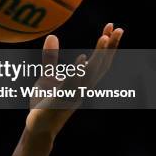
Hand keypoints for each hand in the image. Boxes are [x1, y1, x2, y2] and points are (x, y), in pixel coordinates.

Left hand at [26, 23, 123, 138]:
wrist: (38, 127)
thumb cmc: (44, 103)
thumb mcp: (47, 77)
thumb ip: (50, 58)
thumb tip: (53, 37)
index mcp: (82, 82)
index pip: (99, 61)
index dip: (107, 46)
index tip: (111, 27)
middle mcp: (83, 88)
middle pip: (102, 65)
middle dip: (110, 47)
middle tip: (117, 28)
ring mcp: (74, 94)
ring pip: (91, 73)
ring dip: (98, 56)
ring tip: (104, 38)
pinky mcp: (61, 100)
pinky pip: (72, 85)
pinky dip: (78, 72)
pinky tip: (82, 60)